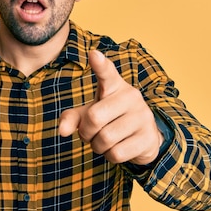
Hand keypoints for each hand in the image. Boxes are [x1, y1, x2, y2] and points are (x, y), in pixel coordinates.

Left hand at [59, 50, 162, 164]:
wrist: (144, 138)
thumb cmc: (111, 120)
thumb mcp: (89, 114)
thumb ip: (72, 118)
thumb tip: (62, 131)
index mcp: (115, 86)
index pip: (107, 73)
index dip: (100, 65)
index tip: (94, 54)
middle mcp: (131, 97)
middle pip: (94, 118)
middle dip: (86, 132)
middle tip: (91, 133)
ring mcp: (142, 116)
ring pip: (105, 139)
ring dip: (98, 146)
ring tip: (104, 141)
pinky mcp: (148, 137)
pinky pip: (117, 153)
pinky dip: (110, 156)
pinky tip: (117, 148)